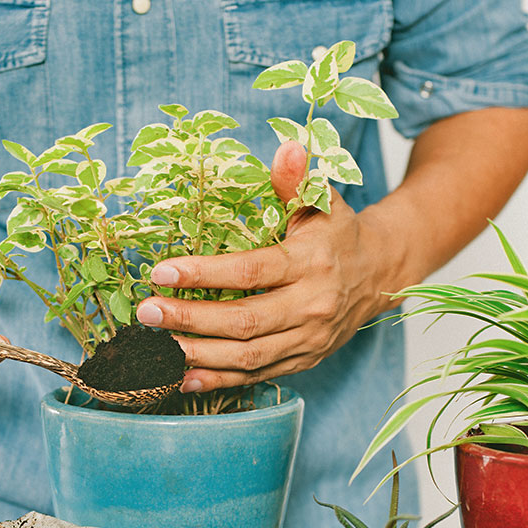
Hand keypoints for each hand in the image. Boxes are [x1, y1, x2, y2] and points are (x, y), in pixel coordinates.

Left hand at [135, 141, 410, 392]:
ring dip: (197, 354)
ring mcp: (308, 339)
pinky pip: (256, 376)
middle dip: (190, 320)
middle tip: (147, 312)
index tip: (162, 271)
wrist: (379, 275)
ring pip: (247, 356)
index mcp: (312, 263)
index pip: (252, 272)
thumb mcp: (323, 201)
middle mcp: (312, 306)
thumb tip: (287, 147)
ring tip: (154, 348)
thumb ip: (297, 180)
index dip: (204, 274)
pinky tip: (181, 376)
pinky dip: (218, 380)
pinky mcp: (303, 361)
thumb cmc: (339, 233)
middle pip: (244, 321)